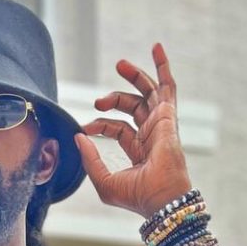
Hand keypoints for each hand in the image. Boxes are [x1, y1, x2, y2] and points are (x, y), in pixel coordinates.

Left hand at [75, 42, 191, 217]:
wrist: (159, 198)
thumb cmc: (136, 197)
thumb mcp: (103, 180)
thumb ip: (90, 160)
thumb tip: (78, 136)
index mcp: (138, 150)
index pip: (118, 128)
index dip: (100, 123)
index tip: (85, 128)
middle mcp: (151, 135)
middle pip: (133, 106)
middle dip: (114, 97)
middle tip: (98, 101)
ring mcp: (161, 124)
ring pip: (148, 92)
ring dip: (133, 76)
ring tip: (119, 64)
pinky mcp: (167, 116)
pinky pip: (168, 86)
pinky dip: (162, 66)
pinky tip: (156, 47)